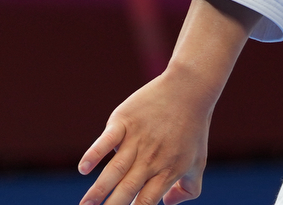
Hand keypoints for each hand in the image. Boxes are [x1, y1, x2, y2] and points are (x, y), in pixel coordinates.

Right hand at [78, 0, 258, 204]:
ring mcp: (137, 139)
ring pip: (115, 169)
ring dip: (98, 189)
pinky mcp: (125, 120)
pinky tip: (83, 168)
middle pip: (127, 189)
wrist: (189, 88)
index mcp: (167, 171)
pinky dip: (94, 153)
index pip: (146, 201)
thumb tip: (167, 204)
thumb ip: (190, 188)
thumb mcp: (198, 161)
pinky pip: (107, 139)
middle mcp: (151, 158)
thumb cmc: (194, 128)